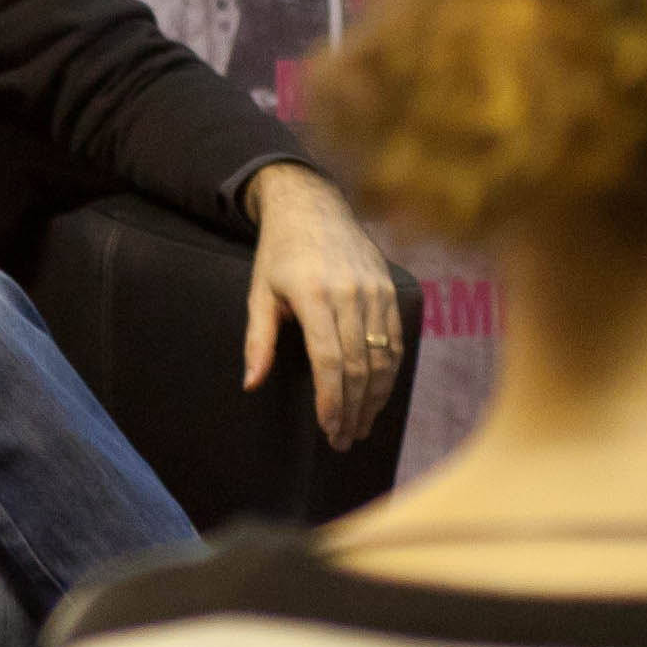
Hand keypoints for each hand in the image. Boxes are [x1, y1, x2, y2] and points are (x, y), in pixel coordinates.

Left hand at [240, 162, 408, 451]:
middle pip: (359, 366)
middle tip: (343, 441)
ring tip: (361, 427)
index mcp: (313, 295)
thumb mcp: (259, 293)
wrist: (312, 205)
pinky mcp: (390, 289)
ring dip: (374, 398)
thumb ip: (257, 340)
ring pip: (383, 357)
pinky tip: (378, 396)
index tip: (328, 429)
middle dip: (353, 410)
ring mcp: (375, 290)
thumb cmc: (280, 253)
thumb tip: (251, 384)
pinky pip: (395, 340)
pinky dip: (389, 374)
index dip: (331, 401)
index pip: (329, 361)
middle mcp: (350, 293)